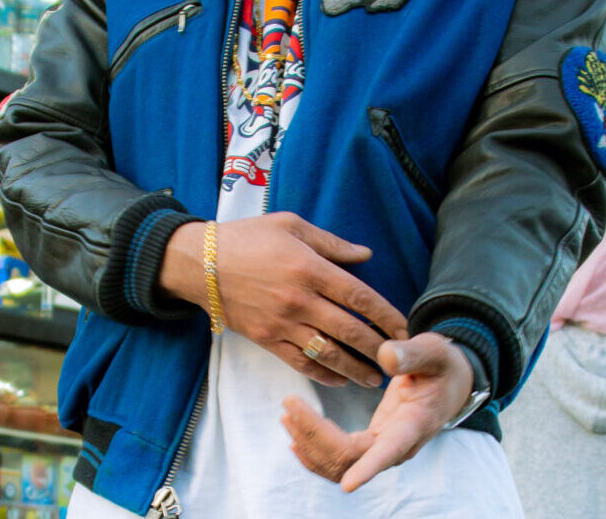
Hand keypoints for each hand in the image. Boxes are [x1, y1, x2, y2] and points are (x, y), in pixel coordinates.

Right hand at [158, 213, 406, 388]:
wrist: (200, 263)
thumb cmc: (248, 237)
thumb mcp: (291, 225)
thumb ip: (331, 243)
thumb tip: (366, 255)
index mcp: (309, 268)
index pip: (358, 296)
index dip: (385, 315)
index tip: (404, 328)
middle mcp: (299, 300)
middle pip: (349, 330)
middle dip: (379, 348)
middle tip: (398, 359)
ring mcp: (282, 324)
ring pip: (328, 353)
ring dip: (356, 369)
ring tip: (375, 379)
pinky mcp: (266, 340)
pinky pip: (301, 363)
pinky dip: (323, 375)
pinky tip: (340, 380)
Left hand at [280, 331, 472, 490]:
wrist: (450, 382)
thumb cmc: (442, 366)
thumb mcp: (434, 352)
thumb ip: (412, 355)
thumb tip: (385, 357)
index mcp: (413, 425)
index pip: (388, 452)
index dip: (368, 469)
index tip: (348, 485)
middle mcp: (396, 445)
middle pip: (349, 458)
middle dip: (315, 435)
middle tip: (290, 405)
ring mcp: (381, 448)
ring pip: (339, 464)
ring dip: (309, 444)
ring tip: (287, 414)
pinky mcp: (370, 444)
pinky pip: (338, 460)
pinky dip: (314, 451)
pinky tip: (295, 439)